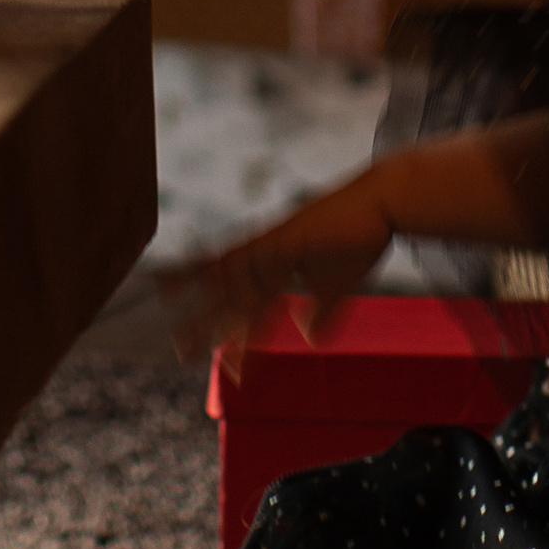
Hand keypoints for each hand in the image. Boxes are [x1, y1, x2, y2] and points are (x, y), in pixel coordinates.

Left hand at [159, 172, 396, 364]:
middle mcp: (267, 249)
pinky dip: (250, 319)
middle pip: (223, 284)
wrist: (384, 201)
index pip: (226, 269)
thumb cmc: (362, 235)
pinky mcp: (291, 246)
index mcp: (273, 253)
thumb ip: (321, 310)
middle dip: (200, 315)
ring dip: (213, 321)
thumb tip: (308, 335)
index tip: (164, 292)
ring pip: (235, 290)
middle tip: (175, 344)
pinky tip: (239, 345)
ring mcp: (277, 247)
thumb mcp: (337, 284)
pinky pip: (263, 288)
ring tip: (187, 347)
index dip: (195, 279)